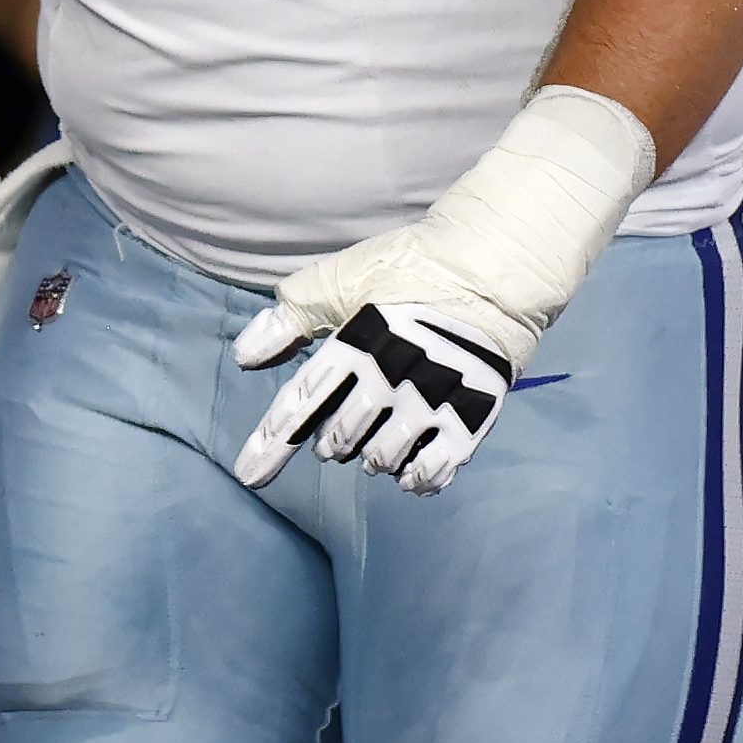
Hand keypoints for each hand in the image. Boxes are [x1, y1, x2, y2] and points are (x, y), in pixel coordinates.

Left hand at [222, 86, 649, 496]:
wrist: (496, 266)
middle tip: (345, 426)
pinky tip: (410, 469)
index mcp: (355, 344)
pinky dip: (415, 476)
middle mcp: (391, 378)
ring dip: (373, 457)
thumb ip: (292, 319)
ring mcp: (433, 401)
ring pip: (381, 460)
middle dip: (334, 440)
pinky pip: (433, 471)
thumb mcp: (343, 280)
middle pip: (339, 441)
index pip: (302, 404)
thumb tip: (246, 357)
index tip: (249, 476)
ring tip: (381, 437)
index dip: (271, 443)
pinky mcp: (471, 417)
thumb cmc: (413, 266)